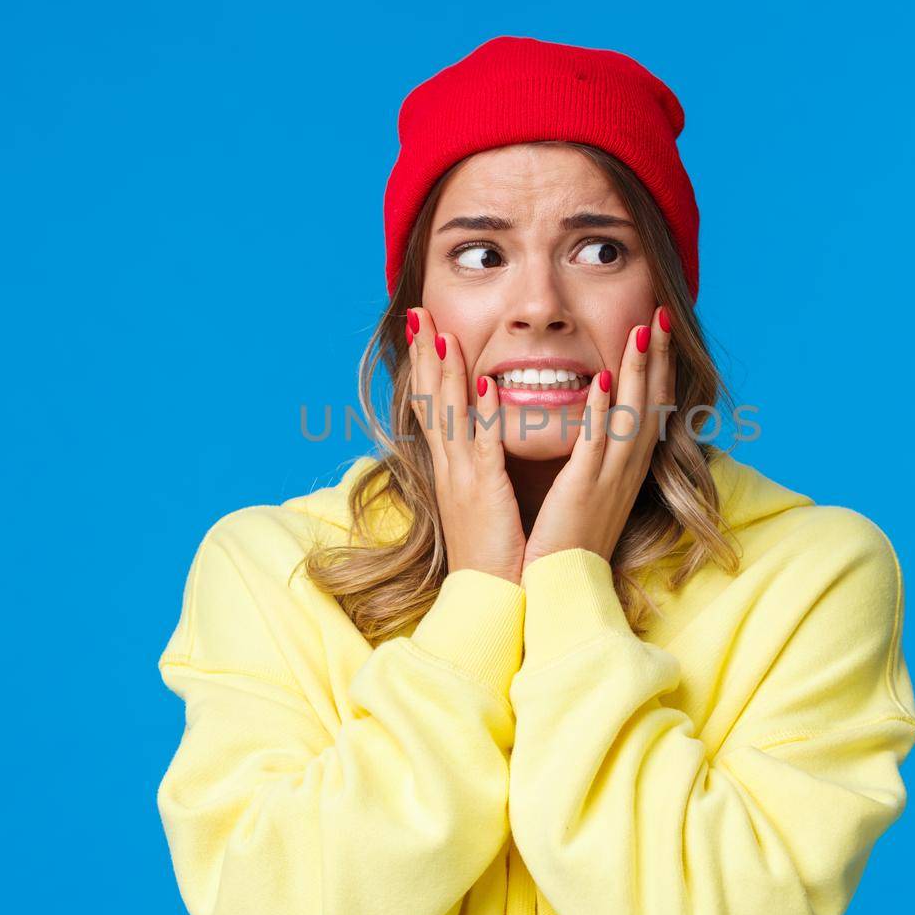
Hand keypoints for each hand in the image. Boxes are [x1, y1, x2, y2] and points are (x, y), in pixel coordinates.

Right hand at [406, 306, 525, 585]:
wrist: (492, 601)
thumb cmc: (496, 554)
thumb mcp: (484, 502)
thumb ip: (484, 467)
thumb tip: (488, 437)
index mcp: (453, 469)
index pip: (433, 407)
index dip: (425, 367)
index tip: (424, 329)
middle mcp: (451, 468)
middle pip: (431, 401)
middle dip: (424, 355)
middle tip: (418, 313)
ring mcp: (464, 480)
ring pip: (450, 415)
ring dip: (445, 372)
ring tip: (442, 332)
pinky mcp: (485, 494)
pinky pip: (484, 447)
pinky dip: (486, 414)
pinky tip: (487, 384)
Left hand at [523, 305, 674, 568]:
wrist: (554, 592)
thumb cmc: (560, 546)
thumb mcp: (582, 494)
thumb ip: (586, 459)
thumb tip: (584, 429)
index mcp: (623, 471)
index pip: (646, 409)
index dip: (655, 370)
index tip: (656, 332)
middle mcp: (625, 472)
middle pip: (650, 404)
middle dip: (657, 358)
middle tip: (662, 315)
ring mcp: (609, 481)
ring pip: (632, 415)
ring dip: (638, 371)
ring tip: (644, 330)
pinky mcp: (585, 492)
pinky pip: (597, 445)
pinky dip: (603, 412)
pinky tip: (602, 381)